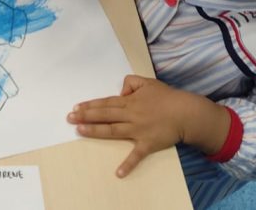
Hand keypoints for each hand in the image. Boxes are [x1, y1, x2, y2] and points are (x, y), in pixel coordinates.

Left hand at [67, 75, 230, 177]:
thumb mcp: (147, 82)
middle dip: (85, 116)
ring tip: (80, 131)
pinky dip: (128, 164)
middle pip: (104, 115)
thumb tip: (120, 91)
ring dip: (95, 131)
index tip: (76, 108)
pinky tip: (119, 173)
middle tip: (69, 118)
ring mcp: (138, 130)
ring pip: (113, 131)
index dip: (90, 105)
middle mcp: (130, 115)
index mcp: (130, 101)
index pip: (106, 103)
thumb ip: (131, 83)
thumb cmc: (167, 96)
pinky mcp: (147, 144)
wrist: (186, 112)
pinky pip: (137, 155)